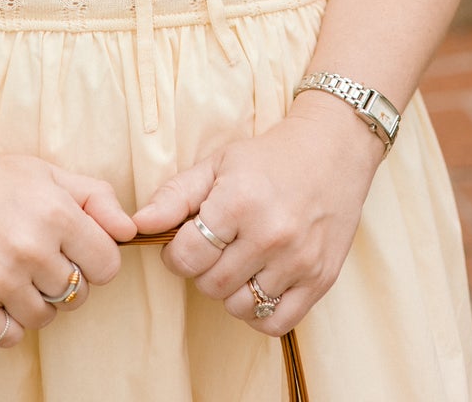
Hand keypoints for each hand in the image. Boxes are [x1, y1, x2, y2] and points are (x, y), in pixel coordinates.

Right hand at [0, 129, 137, 345]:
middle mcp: (30, 249)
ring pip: (45, 318)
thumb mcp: (45, 173)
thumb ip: (95, 197)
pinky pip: (9, 336)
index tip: (73, 251)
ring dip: (33, 302)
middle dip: (62, 279)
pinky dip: (4, 322)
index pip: (107, 266)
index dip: (94, 261)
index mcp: (56, 213)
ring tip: (10, 272)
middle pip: (77, 294)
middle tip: (33, 256)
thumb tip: (130, 231)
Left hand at [131, 96, 382, 336]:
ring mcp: (299, 260)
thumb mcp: (218, 163)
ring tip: (240, 261)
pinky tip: (260, 282)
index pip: (187, 256)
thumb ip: (175, 195)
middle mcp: (271, 234)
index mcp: (240, 201)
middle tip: (216, 247)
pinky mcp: (321, 280)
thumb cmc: (269, 157)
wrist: (334, 150)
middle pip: (211, 285)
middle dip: (204, 270)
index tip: (186, 240)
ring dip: (231, 291)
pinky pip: (276, 322)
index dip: (177, 253)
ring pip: (240, 307)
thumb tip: (138, 225)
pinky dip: (261, 312)